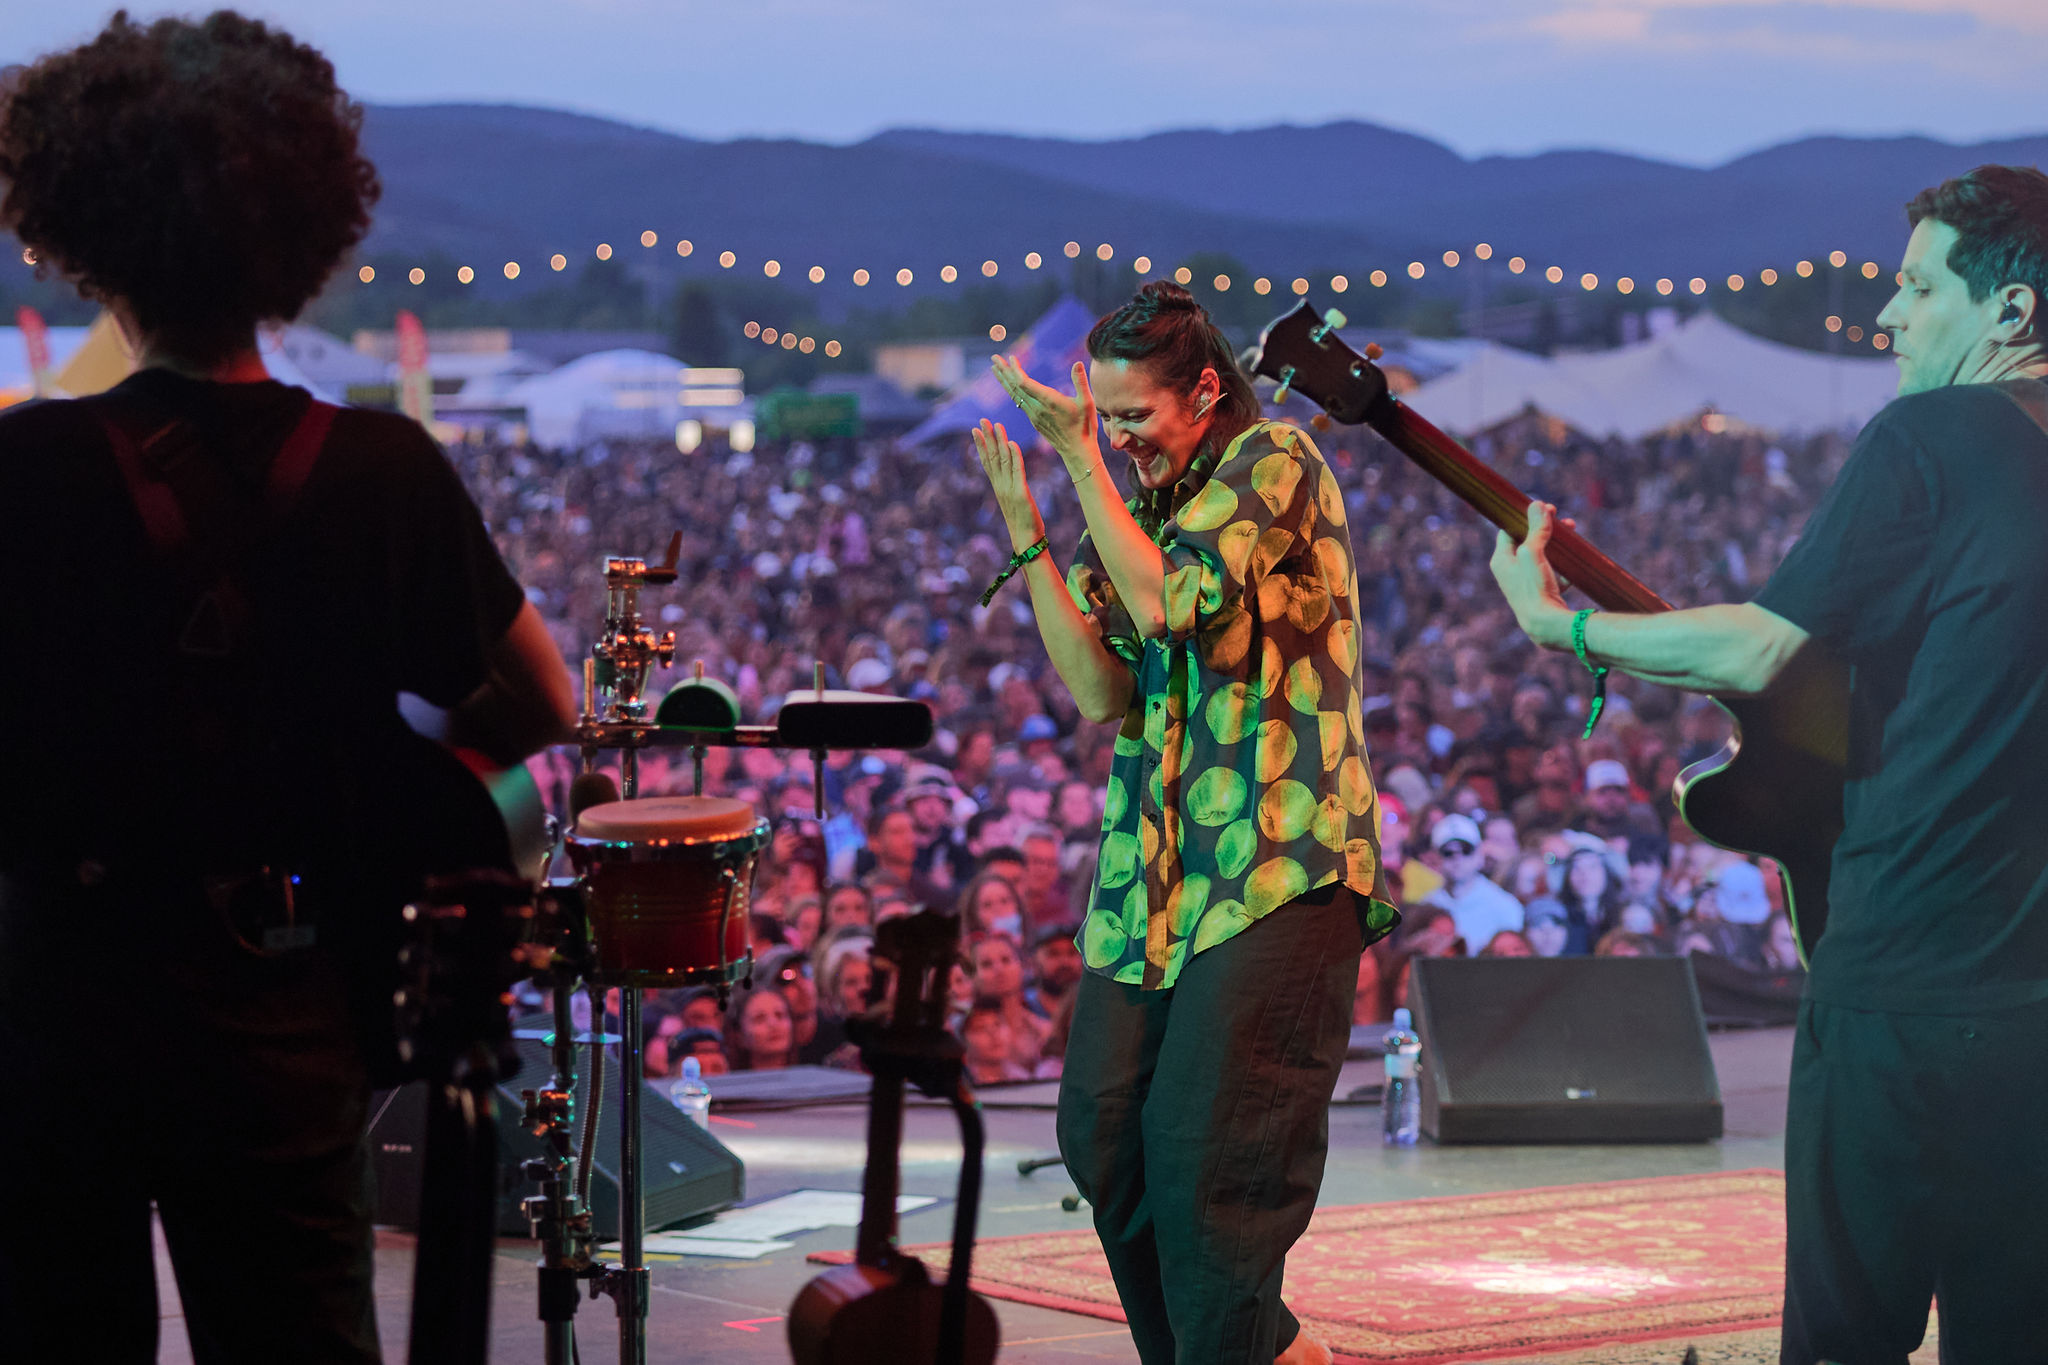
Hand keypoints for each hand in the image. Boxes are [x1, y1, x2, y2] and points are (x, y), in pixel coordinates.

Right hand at [971, 419, 1044, 547]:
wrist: (1025, 541)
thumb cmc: (1023, 523)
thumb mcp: (1014, 501)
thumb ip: (1010, 486)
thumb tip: (1010, 477)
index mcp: (998, 487)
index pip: (987, 462)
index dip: (981, 445)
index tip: (975, 430)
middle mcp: (1000, 486)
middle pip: (992, 458)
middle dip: (987, 437)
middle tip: (982, 420)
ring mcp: (1009, 489)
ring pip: (1002, 461)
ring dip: (999, 441)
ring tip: (997, 425)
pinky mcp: (1020, 493)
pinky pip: (1017, 471)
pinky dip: (1015, 456)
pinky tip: (1012, 443)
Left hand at [990, 354, 1100, 468]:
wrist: (1077, 450)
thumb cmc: (1085, 426)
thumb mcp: (1087, 403)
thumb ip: (1081, 382)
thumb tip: (1078, 363)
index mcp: (1048, 401)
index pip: (1024, 383)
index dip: (1015, 370)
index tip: (1010, 357)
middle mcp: (1037, 408)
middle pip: (1015, 387)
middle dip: (1004, 371)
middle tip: (994, 357)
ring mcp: (1034, 415)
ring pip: (1015, 395)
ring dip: (1005, 380)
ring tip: (995, 368)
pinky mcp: (1034, 420)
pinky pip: (1019, 402)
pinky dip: (1012, 390)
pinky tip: (1009, 385)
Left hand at [1490, 500, 1574, 649]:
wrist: (1545, 625)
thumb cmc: (1534, 588)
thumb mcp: (1533, 553)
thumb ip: (1536, 529)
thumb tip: (1536, 505)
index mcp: (1501, 560)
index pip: (1509, 529)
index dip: (1526, 517)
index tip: (1544, 508)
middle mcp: (1509, 571)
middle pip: (1527, 541)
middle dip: (1546, 529)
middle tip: (1563, 520)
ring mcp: (1524, 583)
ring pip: (1542, 556)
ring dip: (1557, 545)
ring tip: (1572, 534)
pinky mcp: (1540, 593)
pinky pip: (1552, 573)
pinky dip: (1562, 567)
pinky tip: (1572, 567)